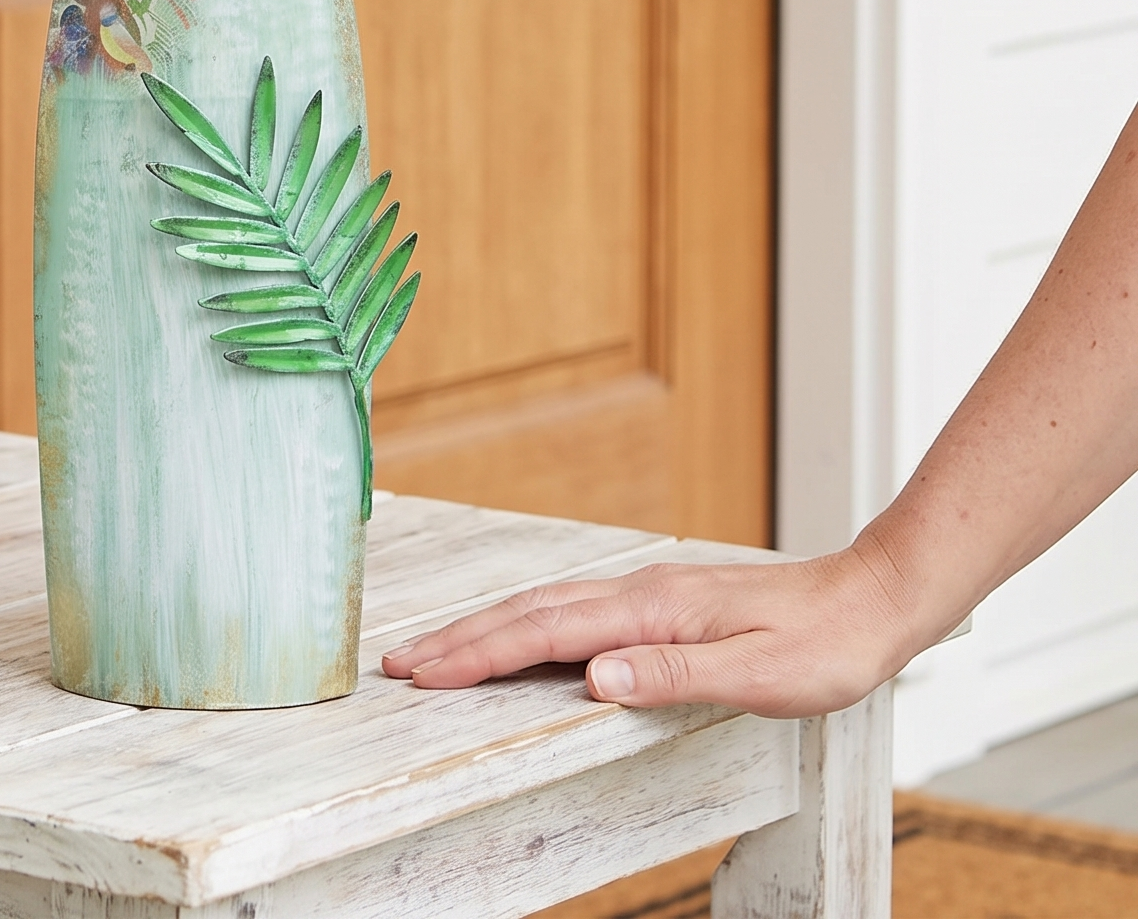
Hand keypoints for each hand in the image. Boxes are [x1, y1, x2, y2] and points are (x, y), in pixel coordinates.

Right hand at [380, 545, 920, 719]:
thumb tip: (593, 677)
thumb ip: (673, 675)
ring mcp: (646, 595)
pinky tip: (521, 639)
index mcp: (650, 610)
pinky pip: (573, 614)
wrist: (870, 599)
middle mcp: (637, 593)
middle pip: (529, 614)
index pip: (545, 635)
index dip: (480, 654)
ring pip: (546, 610)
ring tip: (440, 652)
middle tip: (401, 664)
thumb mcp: (758, 673)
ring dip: (487, 631)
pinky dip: (528, 627)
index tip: (425, 672)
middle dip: (461, 640)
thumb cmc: (823, 644)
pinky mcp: (659, 605)